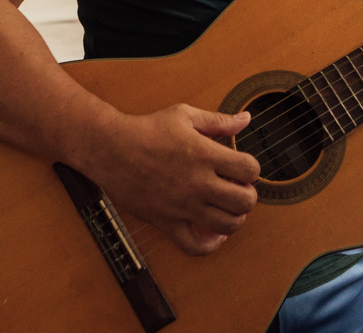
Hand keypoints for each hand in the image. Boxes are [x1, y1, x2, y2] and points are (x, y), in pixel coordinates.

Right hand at [88, 104, 260, 255]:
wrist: (111, 148)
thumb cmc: (147, 129)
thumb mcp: (185, 116)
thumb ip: (219, 121)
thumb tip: (246, 120)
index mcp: (205, 155)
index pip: (250, 169)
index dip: (251, 168)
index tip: (241, 167)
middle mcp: (198, 184)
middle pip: (245, 201)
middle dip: (248, 194)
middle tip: (237, 187)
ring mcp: (183, 206)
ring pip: (227, 225)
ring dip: (235, 217)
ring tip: (227, 206)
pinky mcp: (167, 222)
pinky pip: (195, 246)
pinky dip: (211, 245)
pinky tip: (215, 234)